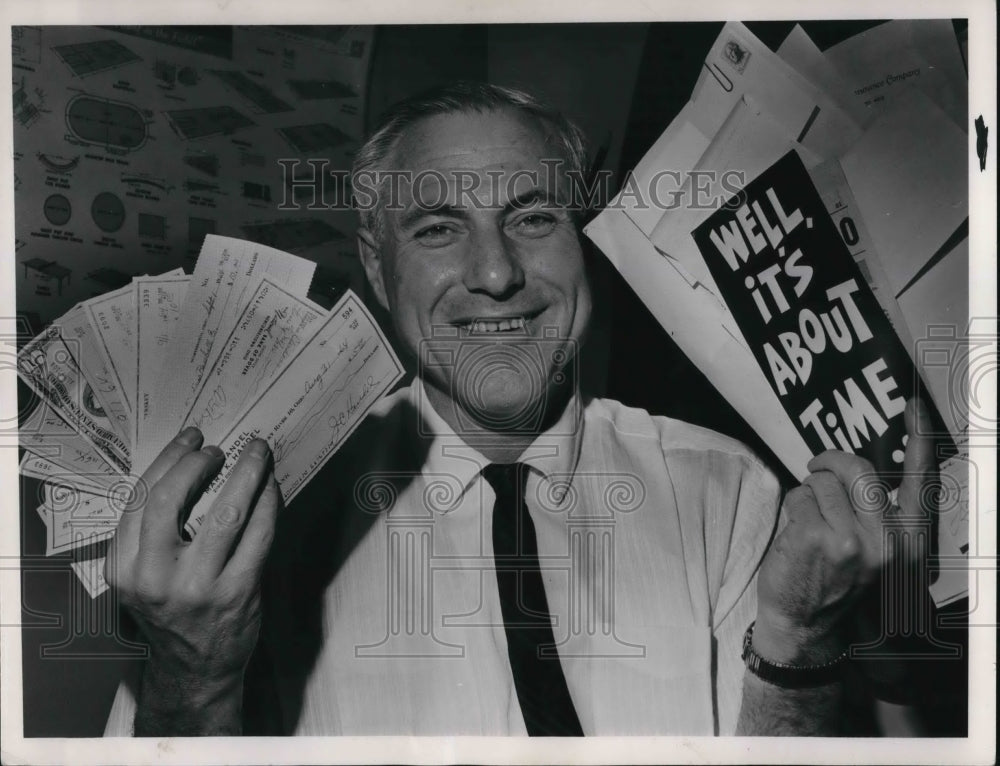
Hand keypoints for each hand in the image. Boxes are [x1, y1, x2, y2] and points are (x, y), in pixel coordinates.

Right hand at [104, 427, 281, 733]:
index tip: (191, 439)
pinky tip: (272, 488)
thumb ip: (155, 531)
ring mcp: (198, 587)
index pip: (142, 498)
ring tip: (258, 454)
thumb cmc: (173, 613)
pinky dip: (268, 504)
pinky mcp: (237, 593)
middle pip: (173, 499)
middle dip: (199, 462)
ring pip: (227, 513)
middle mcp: (154, 578)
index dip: (170, 459)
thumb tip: (192, 464)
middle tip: (221, 448)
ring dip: (247, 474)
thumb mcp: (143, 576)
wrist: (194, 670)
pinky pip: (259, 535)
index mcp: (123, 567)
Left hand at [753, 398, 936, 664]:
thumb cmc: (835, 583)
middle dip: (829, 460)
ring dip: (807, 495)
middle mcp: (887, 541)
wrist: (805, 626)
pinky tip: (795, 536)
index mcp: (908, 542)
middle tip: (816, 466)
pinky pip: (798, 496)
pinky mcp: (817, 537)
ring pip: (821, 482)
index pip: (919, 483)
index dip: (919, 440)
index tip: (915, 406)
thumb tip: (856, 469)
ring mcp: (852, 540)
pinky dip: (791, 508)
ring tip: (809, 525)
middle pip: (856, 468)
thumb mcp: (873, 553)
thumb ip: (875, 515)